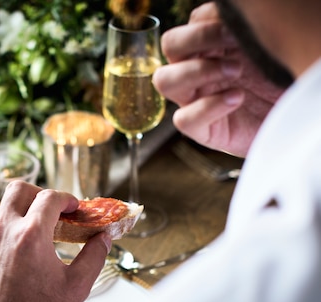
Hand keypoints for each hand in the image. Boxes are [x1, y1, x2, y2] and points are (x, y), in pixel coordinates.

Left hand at [0, 181, 111, 301]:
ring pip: (2, 211)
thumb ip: (94, 257)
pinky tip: (18, 257)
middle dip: (39, 194)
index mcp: (30, 234)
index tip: (75, 208)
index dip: (66, 198)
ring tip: (36, 238)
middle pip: (18, 190)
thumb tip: (104, 238)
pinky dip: (7, 235)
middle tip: (53, 211)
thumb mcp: (76, 287)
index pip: (50, 197)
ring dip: (21, 215)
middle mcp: (3, 231)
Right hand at [152, 2, 284, 156]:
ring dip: (197, 70)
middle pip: (170, 44)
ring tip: (235, 70)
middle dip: (197, 38)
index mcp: (211, 47)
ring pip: (165, 81)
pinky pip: (184, 119)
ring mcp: (196, 100)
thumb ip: (244, 33)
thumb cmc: (283, 81)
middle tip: (231, 40)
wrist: (294, 117)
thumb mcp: (267, 50)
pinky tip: (236, 98)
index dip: (208, 20)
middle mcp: (198, 71)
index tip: (235, 25)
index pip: (191, 24)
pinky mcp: (203, 130)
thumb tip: (229, 14)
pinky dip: (208, 106)